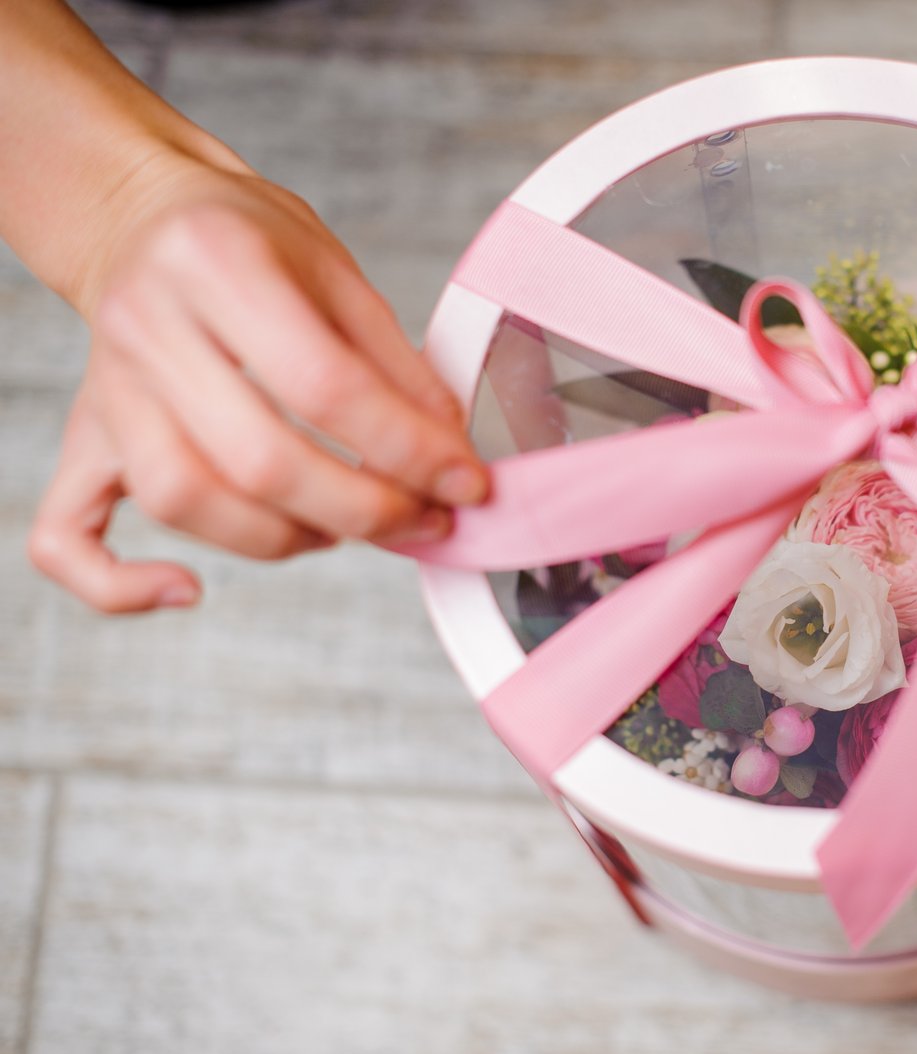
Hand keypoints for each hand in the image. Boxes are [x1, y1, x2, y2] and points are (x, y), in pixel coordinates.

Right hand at [27, 154, 487, 612]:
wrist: (139, 214)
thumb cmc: (245, 238)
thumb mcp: (334, 268)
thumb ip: (394, 360)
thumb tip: (448, 451)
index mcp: (216, 263)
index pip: (325, 385)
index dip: (409, 449)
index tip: (468, 483)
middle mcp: (148, 326)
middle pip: (257, 458)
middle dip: (363, 510)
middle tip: (426, 522)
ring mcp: (106, 388)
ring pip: (181, 500)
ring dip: (280, 540)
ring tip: (345, 531)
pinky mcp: (81, 435)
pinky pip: (63, 534)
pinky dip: (117, 584)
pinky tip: (187, 591)